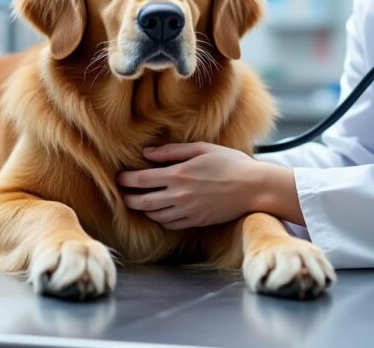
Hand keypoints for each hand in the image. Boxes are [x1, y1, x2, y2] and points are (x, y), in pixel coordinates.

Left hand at [117, 142, 266, 229]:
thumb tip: (147, 154)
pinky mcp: (196, 221)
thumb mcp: (202, 149)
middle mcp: (179, 195)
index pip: (140, 180)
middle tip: (124, 195)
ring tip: (141, 202)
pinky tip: (162, 211)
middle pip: (142, 202)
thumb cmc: (230, 163)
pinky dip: (161, 219)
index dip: (125, 180)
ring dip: (144, 209)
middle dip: (128, 199)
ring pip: (154, 215)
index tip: (120, 178)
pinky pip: (170, 224)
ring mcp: (187, 211)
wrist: (253, 188)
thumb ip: (172, 151)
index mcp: (178, 174)